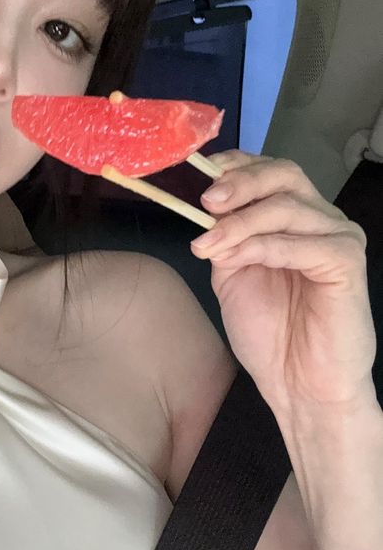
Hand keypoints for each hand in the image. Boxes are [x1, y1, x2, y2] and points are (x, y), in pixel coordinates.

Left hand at [190, 150, 376, 417]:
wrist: (299, 385)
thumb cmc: (270, 334)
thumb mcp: (232, 274)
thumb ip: (224, 237)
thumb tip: (206, 207)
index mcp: (294, 218)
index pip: (270, 172)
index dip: (236, 165)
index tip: (200, 171)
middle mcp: (320, 220)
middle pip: (285, 176)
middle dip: (240, 183)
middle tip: (205, 201)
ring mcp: (339, 239)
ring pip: (287, 207)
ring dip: (240, 223)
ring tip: (208, 245)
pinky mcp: (348, 263)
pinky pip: (301, 243)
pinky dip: (263, 246)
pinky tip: (236, 259)